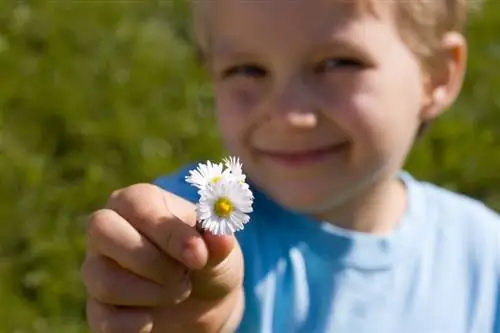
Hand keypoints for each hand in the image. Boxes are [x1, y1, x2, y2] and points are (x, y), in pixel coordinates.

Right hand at [81, 183, 244, 332]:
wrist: (203, 301)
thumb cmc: (206, 259)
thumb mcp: (220, 248)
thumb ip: (218, 242)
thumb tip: (222, 239)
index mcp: (139, 201)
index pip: (138, 203)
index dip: (168, 231)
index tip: (197, 255)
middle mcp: (108, 229)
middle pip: (103, 230)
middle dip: (151, 260)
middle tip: (183, 275)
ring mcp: (97, 268)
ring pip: (105, 280)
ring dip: (153, 293)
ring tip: (180, 292)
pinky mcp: (97, 307)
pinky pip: (105, 319)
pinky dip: (138, 324)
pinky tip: (156, 317)